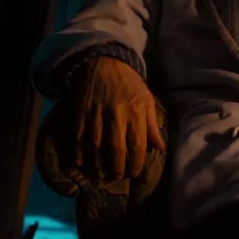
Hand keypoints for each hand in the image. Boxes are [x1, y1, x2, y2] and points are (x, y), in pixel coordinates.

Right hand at [73, 56, 165, 180]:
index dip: (135, 164)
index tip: (134, 173)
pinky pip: (78, 136)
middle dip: (117, 169)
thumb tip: (160, 148)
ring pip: (95, 146)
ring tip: (101, 175)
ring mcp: (96, 112)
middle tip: (117, 177)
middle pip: (115, 149)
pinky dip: (77, 151)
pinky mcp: (80, 111)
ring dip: (97, 165)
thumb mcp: (146, 99)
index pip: (137, 145)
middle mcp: (116, 112)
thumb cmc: (129, 84)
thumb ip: (152, 125)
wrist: (103, 62)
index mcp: (135, 110)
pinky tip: (80, 162)